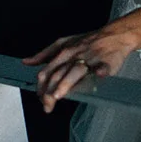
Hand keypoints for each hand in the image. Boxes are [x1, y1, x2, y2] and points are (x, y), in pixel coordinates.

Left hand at [22, 24, 137, 112]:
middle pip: (58, 74)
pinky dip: (100, 71)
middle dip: (49, 91)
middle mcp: (74, 56)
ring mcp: (90, 59)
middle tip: (47, 106)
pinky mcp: (107, 62)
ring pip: (75, 71)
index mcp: (63, 52)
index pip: (47, 71)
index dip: (41, 86)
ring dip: (66, 83)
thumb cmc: (88, 41)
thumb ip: (44, 55)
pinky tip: (98, 75)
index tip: (40, 98)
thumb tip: (27, 62)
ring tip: (58, 95)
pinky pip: (103, 67)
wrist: (113, 35)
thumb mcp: (63, 43)